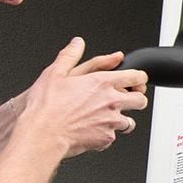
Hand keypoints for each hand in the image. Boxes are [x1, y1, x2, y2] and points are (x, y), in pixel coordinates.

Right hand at [16, 38, 148, 158]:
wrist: (43, 134)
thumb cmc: (46, 106)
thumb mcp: (54, 73)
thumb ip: (69, 55)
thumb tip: (77, 43)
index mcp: (101, 82)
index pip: (135, 77)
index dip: (139, 78)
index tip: (138, 80)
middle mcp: (111, 101)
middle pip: (140, 100)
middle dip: (136, 99)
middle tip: (127, 100)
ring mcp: (111, 121)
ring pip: (130, 122)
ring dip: (121, 120)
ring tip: (106, 118)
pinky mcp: (107, 138)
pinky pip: (114, 136)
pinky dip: (106, 134)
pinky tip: (93, 131)